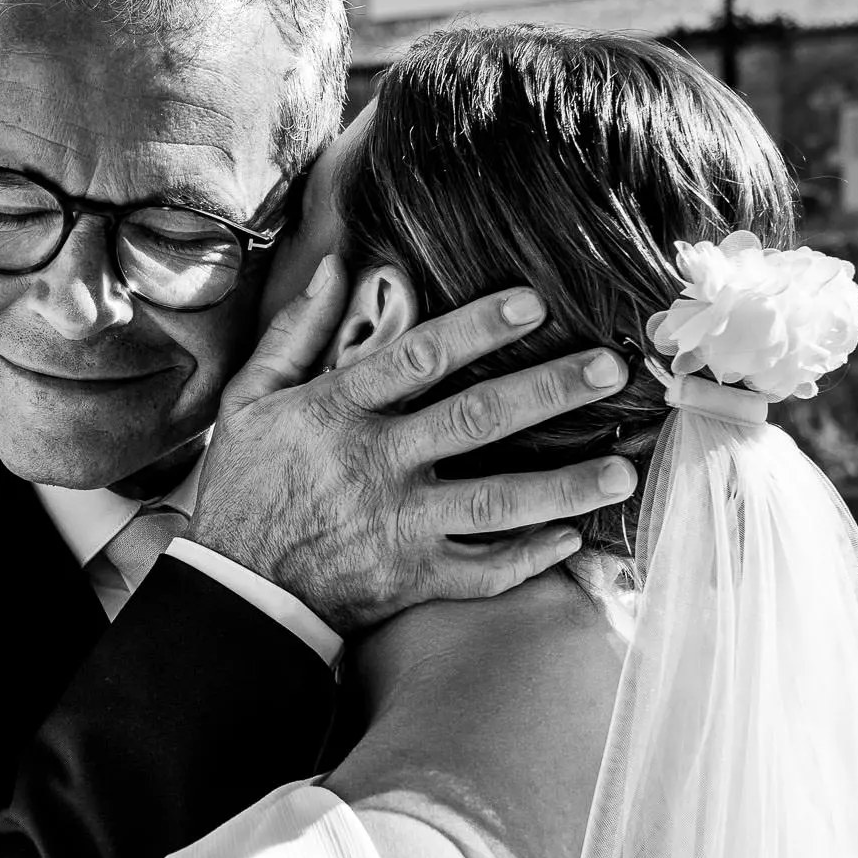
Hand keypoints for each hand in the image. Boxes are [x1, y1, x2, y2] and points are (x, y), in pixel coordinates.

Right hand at [190, 255, 636, 635]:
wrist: (234, 590)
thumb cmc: (244, 485)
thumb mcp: (250, 399)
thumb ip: (296, 333)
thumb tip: (335, 267)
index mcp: (337, 412)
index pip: (417, 359)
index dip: (477, 328)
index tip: (533, 303)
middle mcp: (376, 465)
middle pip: (476, 420)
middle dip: (548, 392)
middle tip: (610, 371)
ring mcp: (399, 525)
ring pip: (496, 501)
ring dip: (564, 486)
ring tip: (622, 470)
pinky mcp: (412, 578)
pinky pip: (483, 570)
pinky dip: (530, 557)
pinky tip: (572, 537)